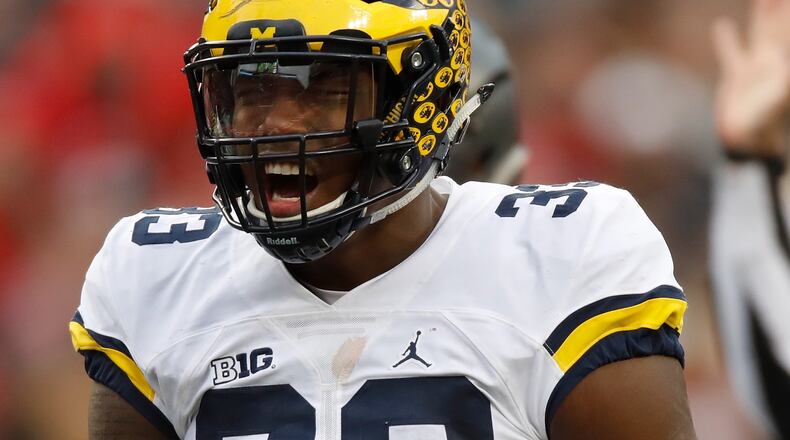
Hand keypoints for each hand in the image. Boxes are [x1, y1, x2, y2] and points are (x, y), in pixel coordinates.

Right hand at [713, 0, 789, 156]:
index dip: (787, 12)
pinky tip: (722, 26)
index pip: (787, 28)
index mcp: (784, 59)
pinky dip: (727, 41)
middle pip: (778, 24)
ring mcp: (756, 67)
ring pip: (759, 31)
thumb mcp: (780, 97)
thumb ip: (784, 80)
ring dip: (761, 12)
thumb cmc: (766, 122)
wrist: (747, 141)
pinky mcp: (737, 77)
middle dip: (779, 6)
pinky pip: (731, 53)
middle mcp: (773, 59)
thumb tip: (785, 66)